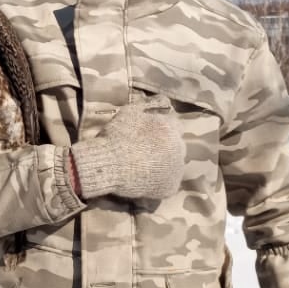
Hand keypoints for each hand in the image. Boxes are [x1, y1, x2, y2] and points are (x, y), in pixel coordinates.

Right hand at [70, 96, 184, 201]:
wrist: (109, 163)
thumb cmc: (118, 136)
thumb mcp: (132, 111)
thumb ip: (150, 104)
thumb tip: (165, 101)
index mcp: (171, 128)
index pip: (176, 127)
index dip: (163, 132)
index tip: (151, 136)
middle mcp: (179, 147)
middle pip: (177, 146)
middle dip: (166, 148)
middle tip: (146, 153)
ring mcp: (176, 169)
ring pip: (174, 165)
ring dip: (164, 165)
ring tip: (145, 169)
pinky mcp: (170, 187)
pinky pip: (169, 184)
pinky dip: (160, 183)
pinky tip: (146, 182)